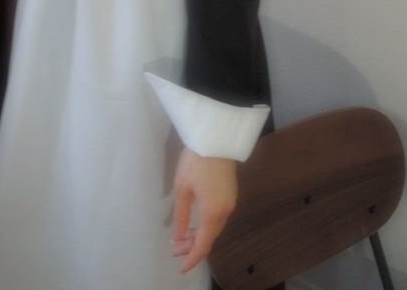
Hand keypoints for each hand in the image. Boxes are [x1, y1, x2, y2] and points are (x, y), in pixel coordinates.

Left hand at [171, 147, 236, 273]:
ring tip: (182, 237)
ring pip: (215, 228)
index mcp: (213, 213)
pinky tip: (196, 223)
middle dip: (193, 247)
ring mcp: (230, 202)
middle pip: (210, 237)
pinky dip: (207, 225)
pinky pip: (219, 217)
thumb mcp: (182, 189)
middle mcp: (225, 211)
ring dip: (200, 235)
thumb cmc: (195, 162)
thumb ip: (181, 217)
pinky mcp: (231, 193)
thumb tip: (178, 239)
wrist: (217, 137)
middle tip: (175, 249)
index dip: (192, 259)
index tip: (181, 268)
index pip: (203, 245)